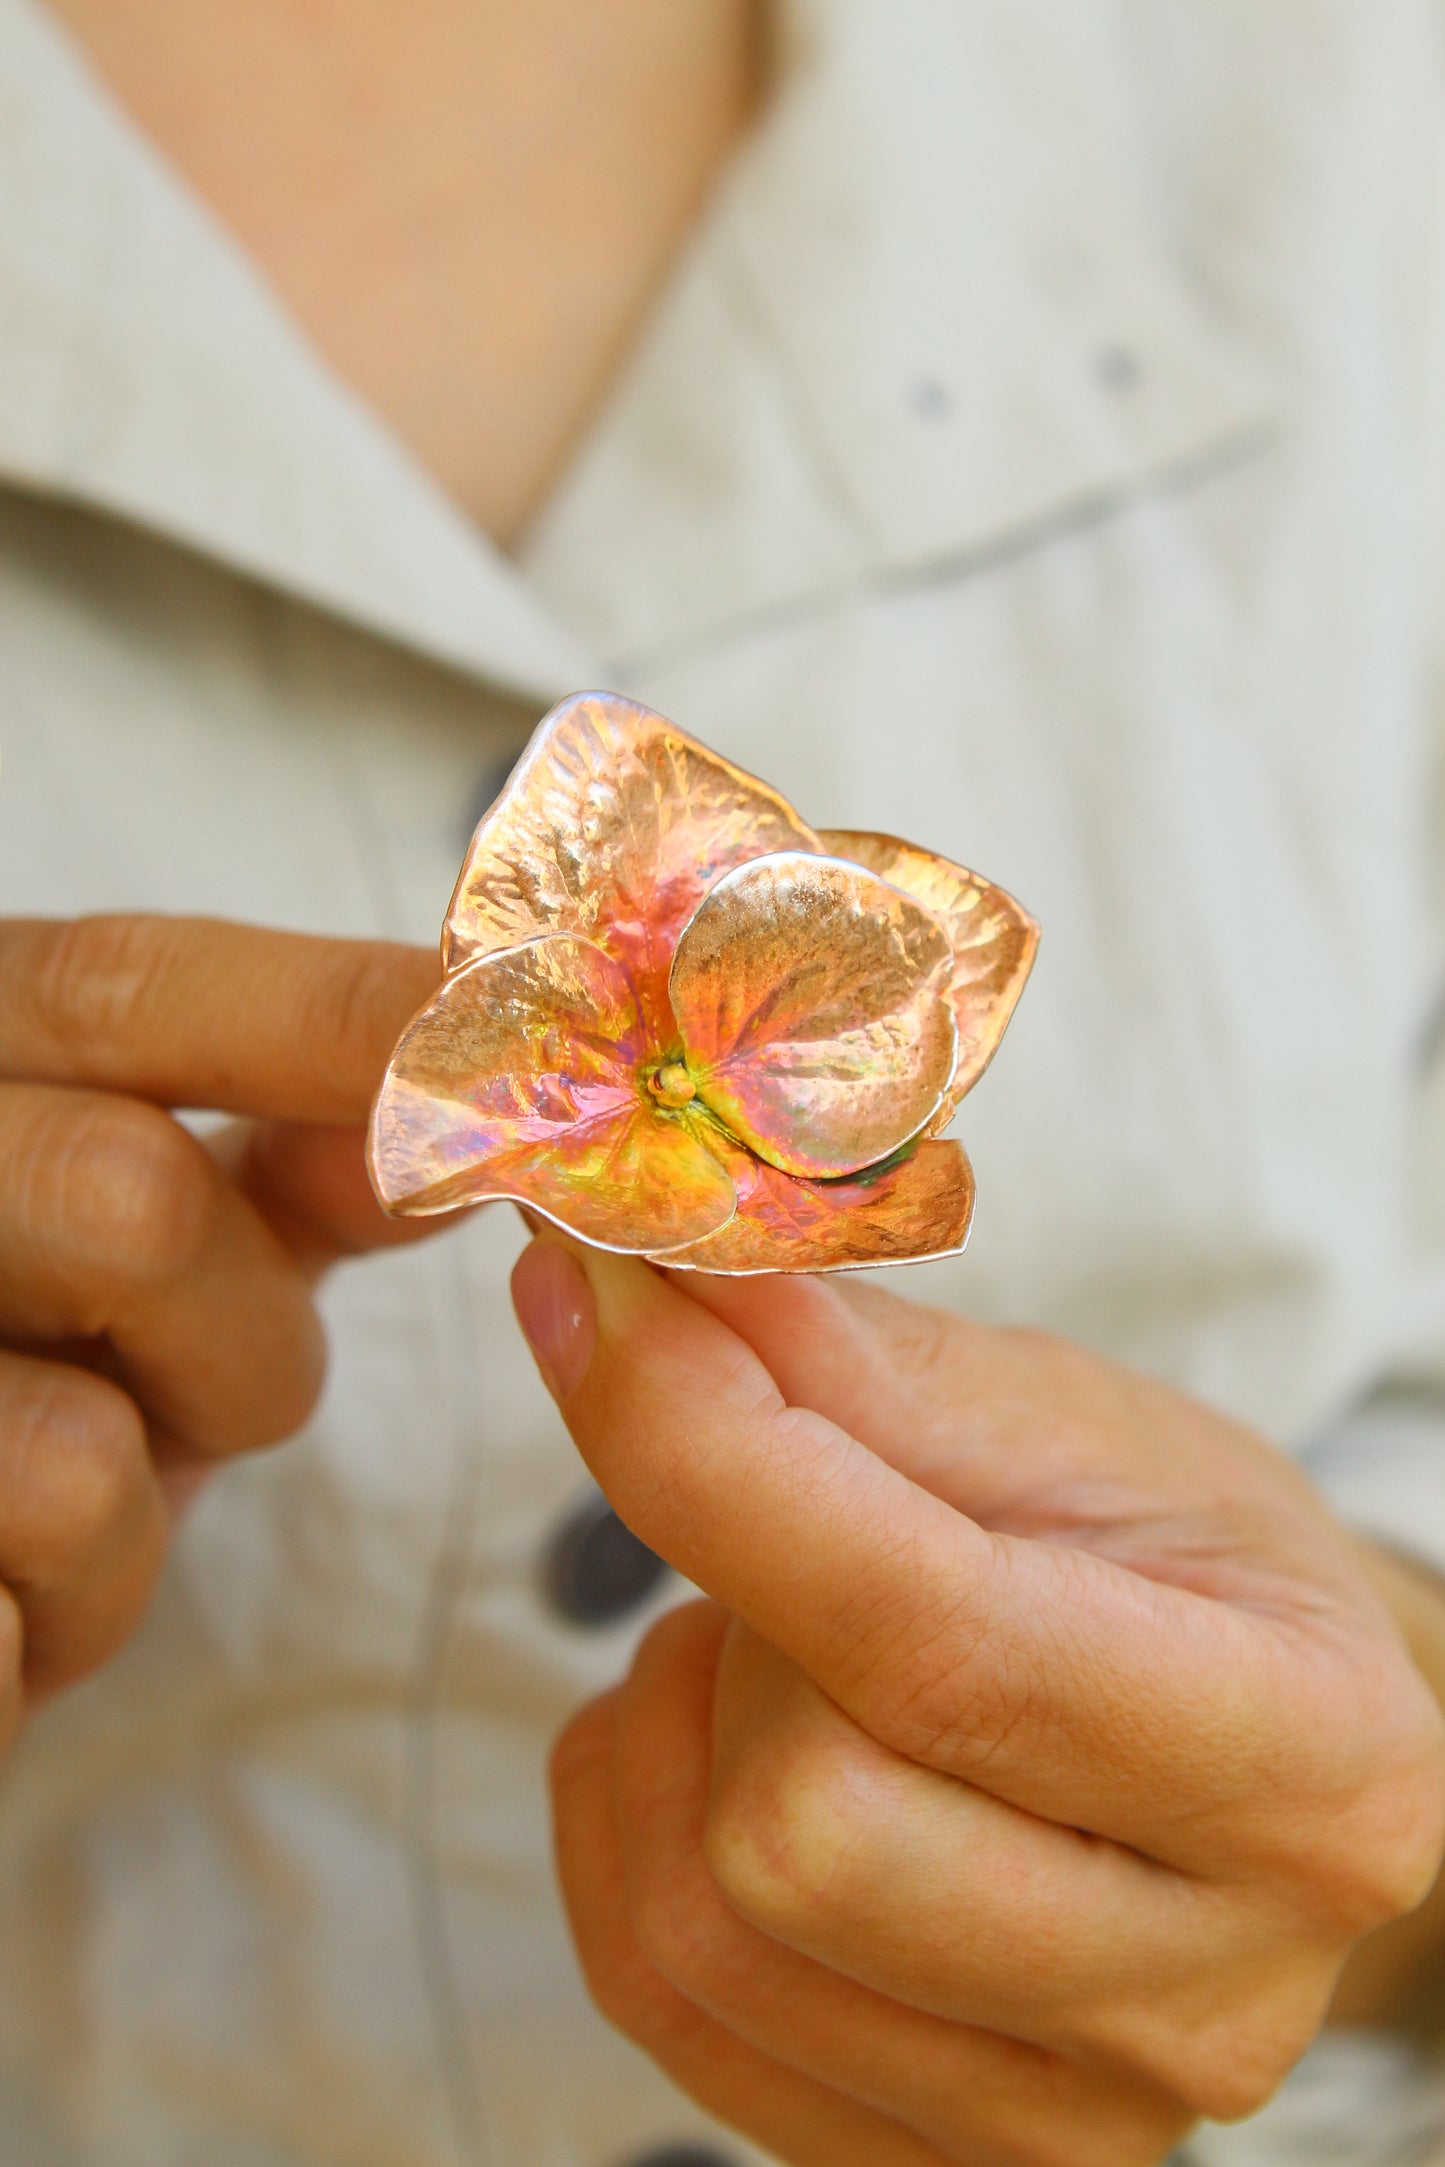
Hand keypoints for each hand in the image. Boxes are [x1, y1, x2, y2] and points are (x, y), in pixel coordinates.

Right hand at [0, 914, 436, 1725]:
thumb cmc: (20, 1363)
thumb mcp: (140, 1226)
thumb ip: (293, 1149)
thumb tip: (477, 1078)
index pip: (132, 987)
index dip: (344, 1016)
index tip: (521, 1047)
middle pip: (131, 1206)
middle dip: (244, 1342)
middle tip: (227, 1390)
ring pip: (81, 1457)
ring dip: (138, 1517)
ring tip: (67, 1507)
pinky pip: (6, 1627)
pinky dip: (50, 1626)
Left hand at [513, 1244, 1444, 2166]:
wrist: (1253, 1753)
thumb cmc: (1177, 1565)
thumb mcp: (1067, 1426)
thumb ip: (854, 1364)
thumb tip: (634, 1265)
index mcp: (1302, 1762)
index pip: (928, 1638)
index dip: (714, 1455)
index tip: (598, 1296)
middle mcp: (1206, 1994)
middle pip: (796, 1821)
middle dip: (734, 1626)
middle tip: (793, 1528)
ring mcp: (1063, 2120)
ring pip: (702, 1920)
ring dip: (676, 1726)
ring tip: (778, 1642)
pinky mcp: (927, 2157)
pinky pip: (659, 1995)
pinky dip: (635, 1826)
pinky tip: (730, 1747)